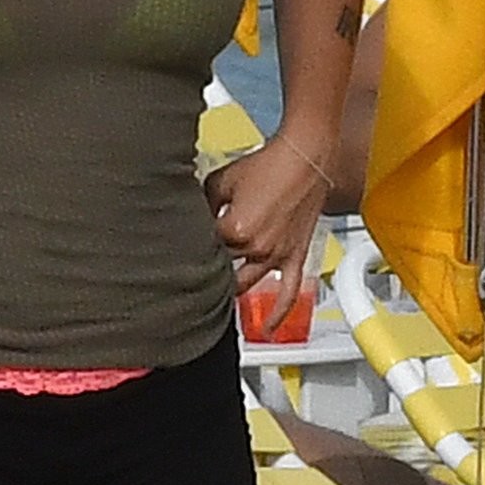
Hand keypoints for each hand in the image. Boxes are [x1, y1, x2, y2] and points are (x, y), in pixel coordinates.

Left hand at [204, 134, 328, 331]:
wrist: (304, 156)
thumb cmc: (267, 163)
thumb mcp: (220, 180)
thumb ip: (201, 203)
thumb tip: (189, 216)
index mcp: (234, 229)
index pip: (202, 249)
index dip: (192, 244)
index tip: (180, 249)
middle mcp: (256, 247)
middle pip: (221, 269)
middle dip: (206, 270)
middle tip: (191, 273)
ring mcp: (276, 255)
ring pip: (246, 284)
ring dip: (230, 291)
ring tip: (215, 301)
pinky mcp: (295, 256)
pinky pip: (289, 292)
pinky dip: (278, 313)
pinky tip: (266, 328)